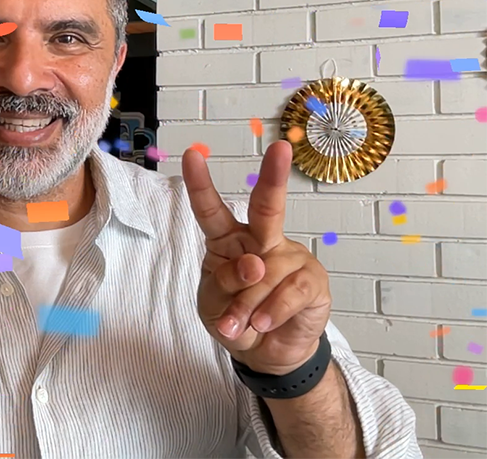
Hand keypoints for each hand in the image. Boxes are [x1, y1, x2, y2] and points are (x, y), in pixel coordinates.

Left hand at [182, 141, 331, 374]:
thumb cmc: (236, 320)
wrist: (266, 354)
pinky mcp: (312, 280)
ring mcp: (290, 257)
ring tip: (242, 325)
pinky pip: (290, 292)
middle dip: (274, 177)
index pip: (211, 210)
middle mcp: (261, 240)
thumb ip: (225, 283)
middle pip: (266, 206)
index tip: (191, 155)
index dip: (200, 184)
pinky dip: (271, 312)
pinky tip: (263, 323)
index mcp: (228, 241)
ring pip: (267, 271)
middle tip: (281, 149)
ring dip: (247, 305)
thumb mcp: (215, 305)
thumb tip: (255, 266)